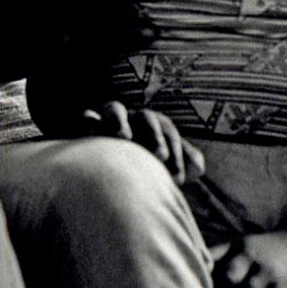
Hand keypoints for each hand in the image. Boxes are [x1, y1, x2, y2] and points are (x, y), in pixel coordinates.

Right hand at [75, 100, 203, 185]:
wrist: (109, 178)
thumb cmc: (145, 172)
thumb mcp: (166, 169)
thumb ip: (182, 164)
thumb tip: (198, 167)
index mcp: (154, 128)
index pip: (168, 132)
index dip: (176, 152)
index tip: (178, 178)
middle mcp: (133, 121)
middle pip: (147, 118)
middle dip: (155, 136)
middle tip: (159, 155)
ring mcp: (109, 122)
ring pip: (116, 109)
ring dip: (121, 121)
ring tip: (124, 138)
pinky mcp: (89, 129)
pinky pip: (88, 118)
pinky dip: (90, 120)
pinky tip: (91, 128)